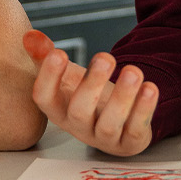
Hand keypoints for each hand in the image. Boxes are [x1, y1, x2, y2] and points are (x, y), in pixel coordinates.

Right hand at [24, 30, 156, 155]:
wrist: (117, 125)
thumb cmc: (87, 97)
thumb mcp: (68, 76)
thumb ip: (48, 56)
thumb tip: (30, 36)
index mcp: (58, 109)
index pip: (44, 98)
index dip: (48, 77)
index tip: (58, 53)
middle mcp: (78, 126)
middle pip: (79, 111)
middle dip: (92, 84)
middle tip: (105, 57)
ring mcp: (104, 138)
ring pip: (110, 123)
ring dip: (122, 97)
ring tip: (134, 71)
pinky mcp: (129, 142)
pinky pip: (136, 129)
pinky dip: (144, 109)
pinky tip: (150, 88)